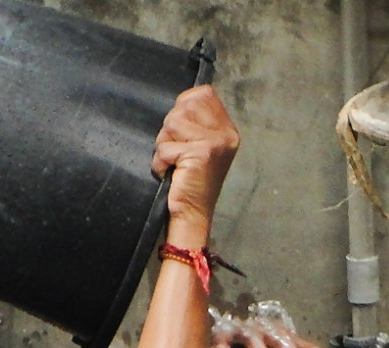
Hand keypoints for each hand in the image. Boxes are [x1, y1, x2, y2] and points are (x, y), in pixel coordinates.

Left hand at [151, 86, 239, 232]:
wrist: (192, 214)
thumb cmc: (190, 180)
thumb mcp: (200, 144)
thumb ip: (196, 121)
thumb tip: (182, 102)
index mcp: (227, 129)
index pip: (203, 93)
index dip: (183, 107)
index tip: (182, 133)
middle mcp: (225, 134)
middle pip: (185, 104)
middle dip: (171, 128)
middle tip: (177, 151)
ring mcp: (215, 143)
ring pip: (172, 123)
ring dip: (164, 144)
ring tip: (174, 163)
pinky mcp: (200, 154)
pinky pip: (166, 147)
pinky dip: (160, 162)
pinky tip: (170, 173)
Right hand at [210, 306, 327, 347]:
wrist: (223, 337)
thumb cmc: (256, 343)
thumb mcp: (280, 345)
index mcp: (273, 331)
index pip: (290, 336)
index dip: (302, 346)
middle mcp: (257, 328)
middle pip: (269, 331)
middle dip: (278, 342)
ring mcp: (237, 332)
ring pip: (246, 332)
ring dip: (253, 340)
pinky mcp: (219, 338)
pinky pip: (219, 338)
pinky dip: (220, 343)